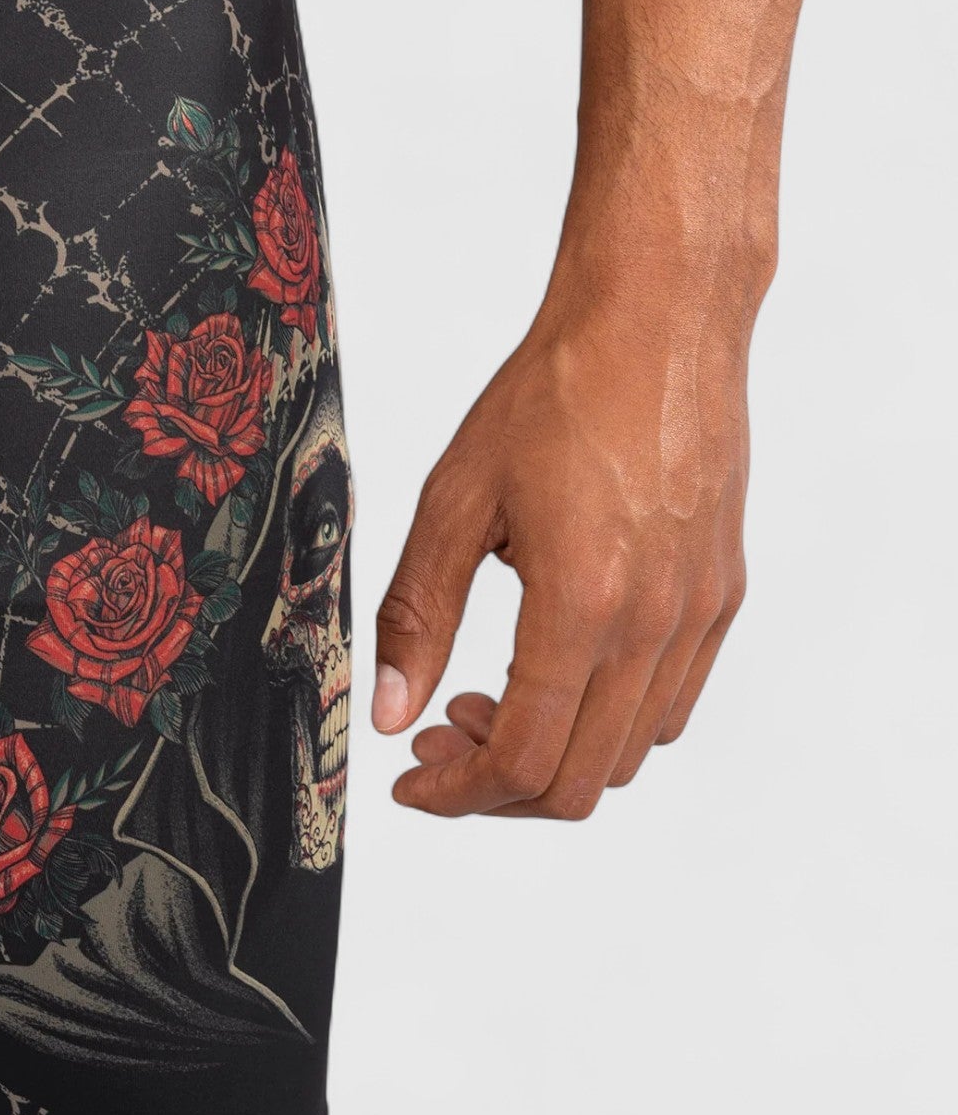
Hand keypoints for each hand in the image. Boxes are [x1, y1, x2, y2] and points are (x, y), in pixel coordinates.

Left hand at [373, 263, 752, 817]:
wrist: (658, 321)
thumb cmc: (554, 394)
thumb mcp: (454, 500)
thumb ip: (417, 616)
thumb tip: (391, 712)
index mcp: (583, 605)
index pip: (521, 760)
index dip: (455, 793)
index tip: (411, 781)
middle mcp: (655, 625)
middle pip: (578, 781)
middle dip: (494, 785)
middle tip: (438, 735)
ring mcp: (700, 614)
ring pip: (629, 754)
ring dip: (553, 754)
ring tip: (490, 697)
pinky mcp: (722, 595)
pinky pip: (670, 704)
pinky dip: (606, 720)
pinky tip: (556, 666)